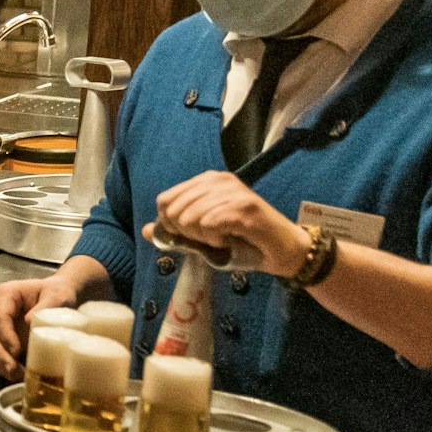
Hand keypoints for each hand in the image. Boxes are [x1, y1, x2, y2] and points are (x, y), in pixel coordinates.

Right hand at [0, 273, 84, 381]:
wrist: (58, 296)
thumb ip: (46, 305)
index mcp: (6, 294)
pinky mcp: (2, 336)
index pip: (0, 316)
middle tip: (12, 369)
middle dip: (1, 354)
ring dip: (1, 362)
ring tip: (15, 376)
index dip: (5, 335)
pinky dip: (4, 364)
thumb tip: (28, 322)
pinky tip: (14, 375)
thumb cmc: (57, 293)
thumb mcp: (57, 295)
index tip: (16, 351)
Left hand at [146, 170, 310, 277]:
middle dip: (187, 234)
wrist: (285, 251)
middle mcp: (219, 180)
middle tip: (210, 239)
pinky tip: (230, 241)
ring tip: (223, 239)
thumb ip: (177, 231)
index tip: (191, 235)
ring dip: (204, 239)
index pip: (164, 199)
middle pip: (174, 211)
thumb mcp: (204, 235)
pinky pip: (210, 224)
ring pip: (190, 219)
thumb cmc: (245, 242)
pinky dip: (216, 240)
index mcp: (207, 180)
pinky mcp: (245, 206)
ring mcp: (233, 191)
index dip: (169, 224)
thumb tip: (146, 229)